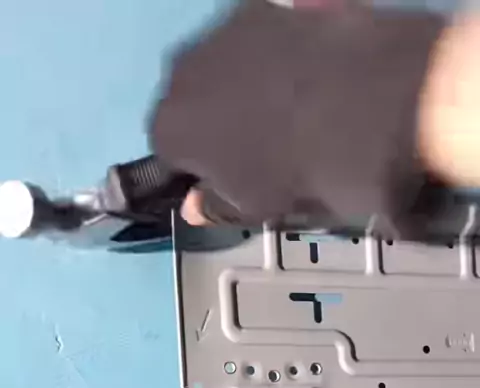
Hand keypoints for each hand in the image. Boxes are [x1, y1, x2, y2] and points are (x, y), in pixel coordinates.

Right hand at [149, 3, 445, 238]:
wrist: (375, 102)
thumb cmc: (304, 169)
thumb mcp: (258, 208)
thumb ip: (217, 205)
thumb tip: (196, 206)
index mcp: (171, 126)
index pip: (169, 152)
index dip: (200, 167)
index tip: (231, 177)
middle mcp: (183, 67)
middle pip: (193, 100)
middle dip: (218, 121)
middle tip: (263, 148)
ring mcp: (227, 26)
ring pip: (226, 64)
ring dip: (247, 85)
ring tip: (294, 112)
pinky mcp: (271, 1)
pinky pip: (264, 38)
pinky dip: (280, 56)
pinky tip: (314, 78)